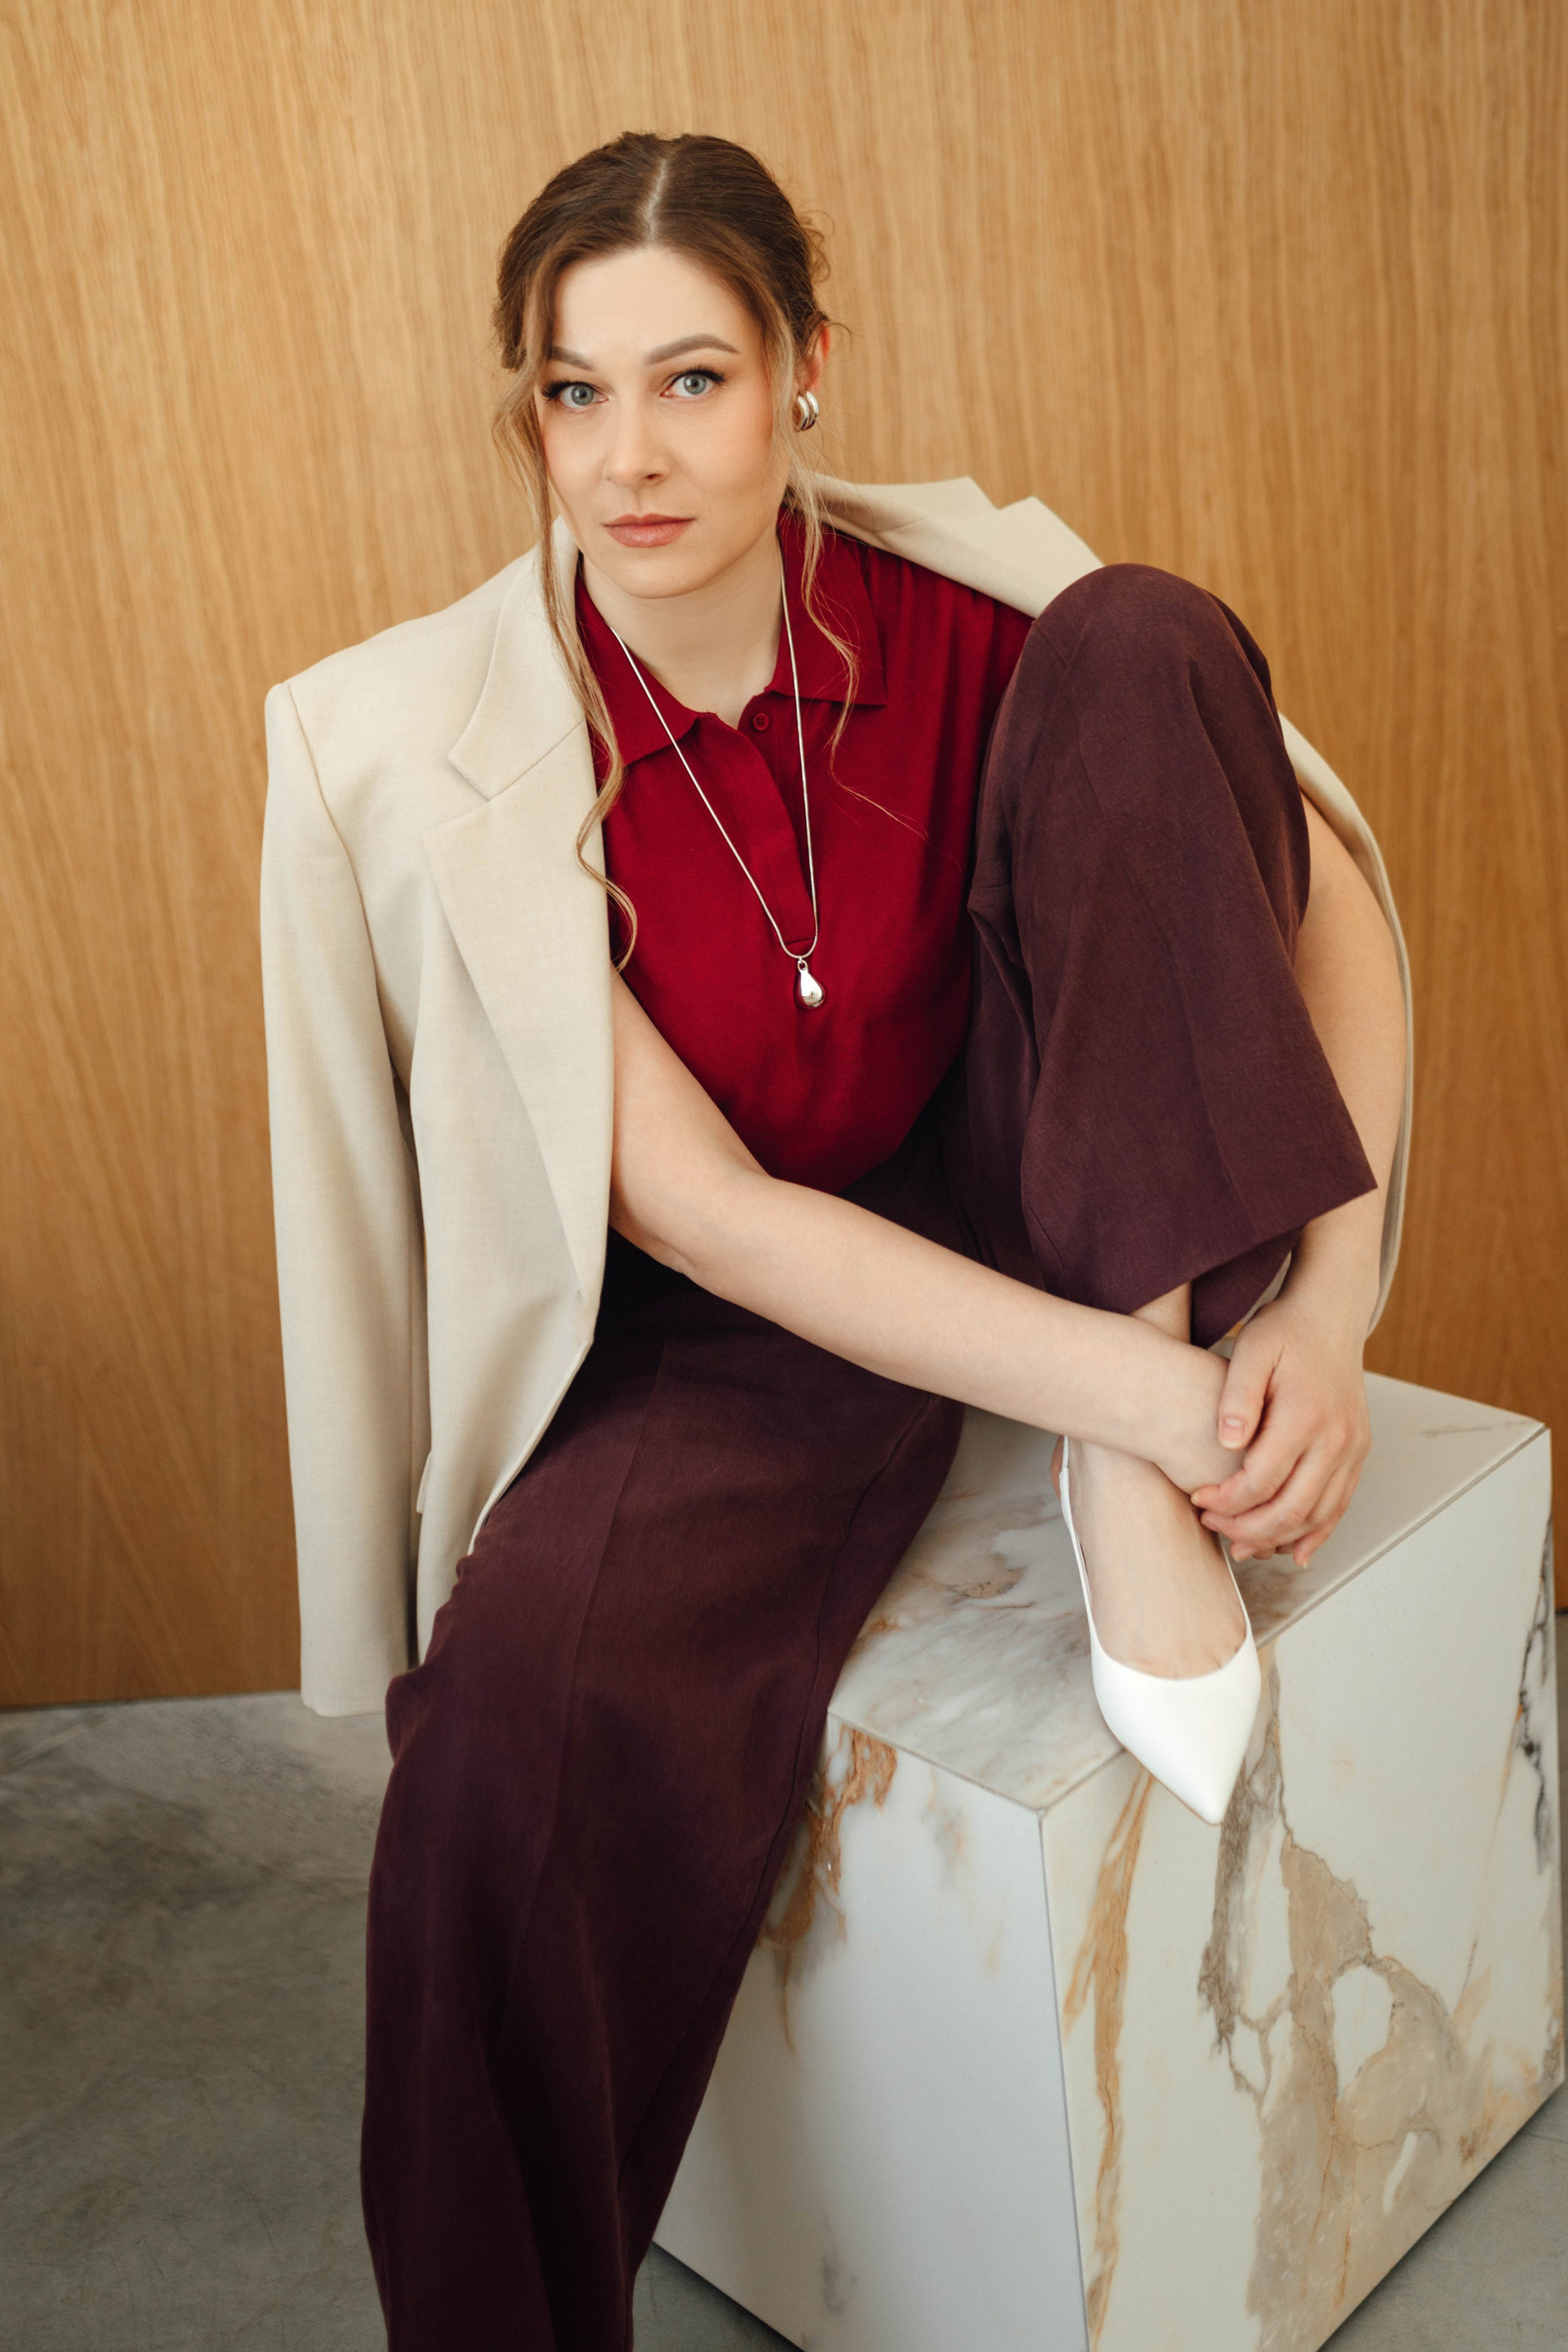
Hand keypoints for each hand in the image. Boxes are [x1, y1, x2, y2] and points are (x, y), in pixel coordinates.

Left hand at [1189, 1292, 1370, 1565]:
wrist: (1331, 1316)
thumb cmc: (1285, 1332)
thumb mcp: (1250, 1350)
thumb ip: (1237, 1396)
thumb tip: (1227, 1443)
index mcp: (1306, 1416)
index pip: (1262, 1481)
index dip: (1226, 1500)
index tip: (1197, 1498)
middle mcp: (1337, 1439)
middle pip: (1291, 1510)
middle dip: (1246, 1529)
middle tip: (1212, 1525)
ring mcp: (1352, 1449)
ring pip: (1318, 1516)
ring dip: (1277, 1539)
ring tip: (1240, 1545)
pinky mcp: (1357, 1453)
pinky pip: (1339, 1505)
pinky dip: (1317, 1533)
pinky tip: (1293, 1551)